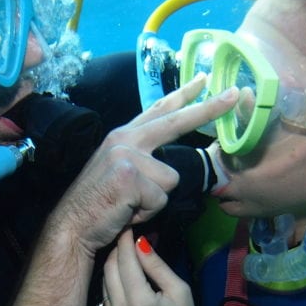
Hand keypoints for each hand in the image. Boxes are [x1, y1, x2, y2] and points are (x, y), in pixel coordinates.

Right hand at [55, 76, 236, 256]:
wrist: (71, 225)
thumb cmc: (99, 205)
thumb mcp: (119, 172)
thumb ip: (142, 160)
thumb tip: (170, 167)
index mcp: (123, 135)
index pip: (158, 110)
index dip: (183, 94)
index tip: (204, 80)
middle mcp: (125, 139)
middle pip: (176, 122)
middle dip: (208, 109)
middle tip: (234, 95)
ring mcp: (126, 155)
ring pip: (171, 179)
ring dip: (156, 200)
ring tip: (131, 205)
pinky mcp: (130, 177)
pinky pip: (161, 198)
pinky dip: (148, 212)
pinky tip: (127, 211)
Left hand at [102, 230, 202, 305]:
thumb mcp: (180, 291)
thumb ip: (157, 266)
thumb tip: (140, 242)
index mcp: (139, 301)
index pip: (125, 260)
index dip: (125, 240)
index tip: (128, 226)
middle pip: (109, 267)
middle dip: (117, 250)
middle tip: (127, 237)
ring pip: (104, 281)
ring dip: (113, 265)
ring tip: (126, 255)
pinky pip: (106, 296)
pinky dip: (114, 283)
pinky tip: (126, 279)